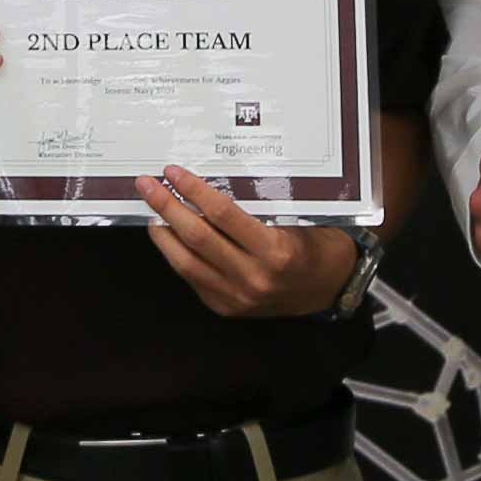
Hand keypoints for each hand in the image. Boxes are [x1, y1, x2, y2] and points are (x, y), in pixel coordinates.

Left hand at [140, 165, 364, 318]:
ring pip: (186, 263)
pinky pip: (192, 278)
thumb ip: (259, 206)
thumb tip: (210, 183)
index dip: (194, 191)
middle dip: (167, 207)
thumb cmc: (318, 247)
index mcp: (275, 251)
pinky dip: (175, 256)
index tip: (174, 172)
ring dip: (163, 234)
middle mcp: (253, 277)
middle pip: (197, 237)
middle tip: (147, 185)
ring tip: (151, 211)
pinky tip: (168, 237)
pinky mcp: (226, 308)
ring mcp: (237, 297)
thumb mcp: (298, 218)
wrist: (333, 288)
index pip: (222, 214)